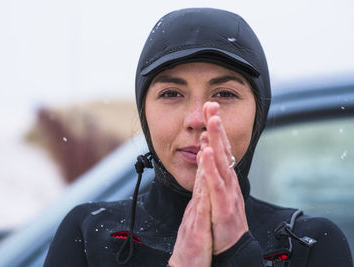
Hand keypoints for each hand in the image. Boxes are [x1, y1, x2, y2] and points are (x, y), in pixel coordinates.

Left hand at [169, 102, 247, 265]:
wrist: (230, 246)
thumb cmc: (222, 218)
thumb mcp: (215, 190)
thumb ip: (210, 169)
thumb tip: (205, 147)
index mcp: (224, 176)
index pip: (220, 147)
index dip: (215, 127)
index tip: (210, 107)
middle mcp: (229, 180)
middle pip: (223, 149)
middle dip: (217, 126)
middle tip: (212, 104)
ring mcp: (228, 192)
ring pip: (222, 162)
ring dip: (217, 140)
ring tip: (212, 121)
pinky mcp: (224, 206)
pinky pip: (216, 185)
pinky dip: (211, 168)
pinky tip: (207, 154)